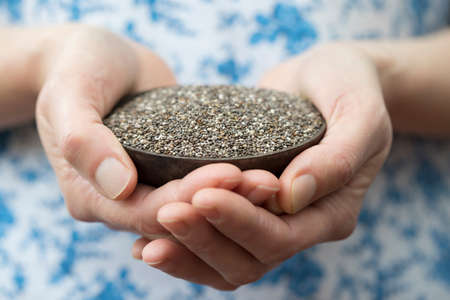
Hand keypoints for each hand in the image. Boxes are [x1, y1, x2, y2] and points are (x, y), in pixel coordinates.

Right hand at [35, 25, 279, 237]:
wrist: (102, 61)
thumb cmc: (78, 69)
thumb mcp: (70, 93)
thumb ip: (82, 139)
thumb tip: (118, 185)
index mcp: (90, 196)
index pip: (144, 212)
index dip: (187, 198)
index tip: (230, 173)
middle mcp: (121, 203)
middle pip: (175, 218)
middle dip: (222, 204)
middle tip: (267, 182)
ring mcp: (148, 190)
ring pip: (194, 210)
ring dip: (234, 200)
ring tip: (271, 180)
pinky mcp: (170, 174)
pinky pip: (200, 188)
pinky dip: (230, 187)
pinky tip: (262, 173)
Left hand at [133, 43, 391, 289]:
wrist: (326, 79)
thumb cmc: (347, 87)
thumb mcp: (358, 113)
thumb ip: (336, 157)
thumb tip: (291, 196)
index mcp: (331, 212)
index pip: (281, 236)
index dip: (240, 222)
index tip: (201, 196)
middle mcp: (299, 225)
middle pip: (249, 259)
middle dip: (204, 238)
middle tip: (164, 212)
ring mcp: (271, 219)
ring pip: (227, 260)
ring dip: (187, 251)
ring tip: (147, 240)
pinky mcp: (246, 206)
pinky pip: (215, 240)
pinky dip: (184, 246)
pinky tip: (148, 241)